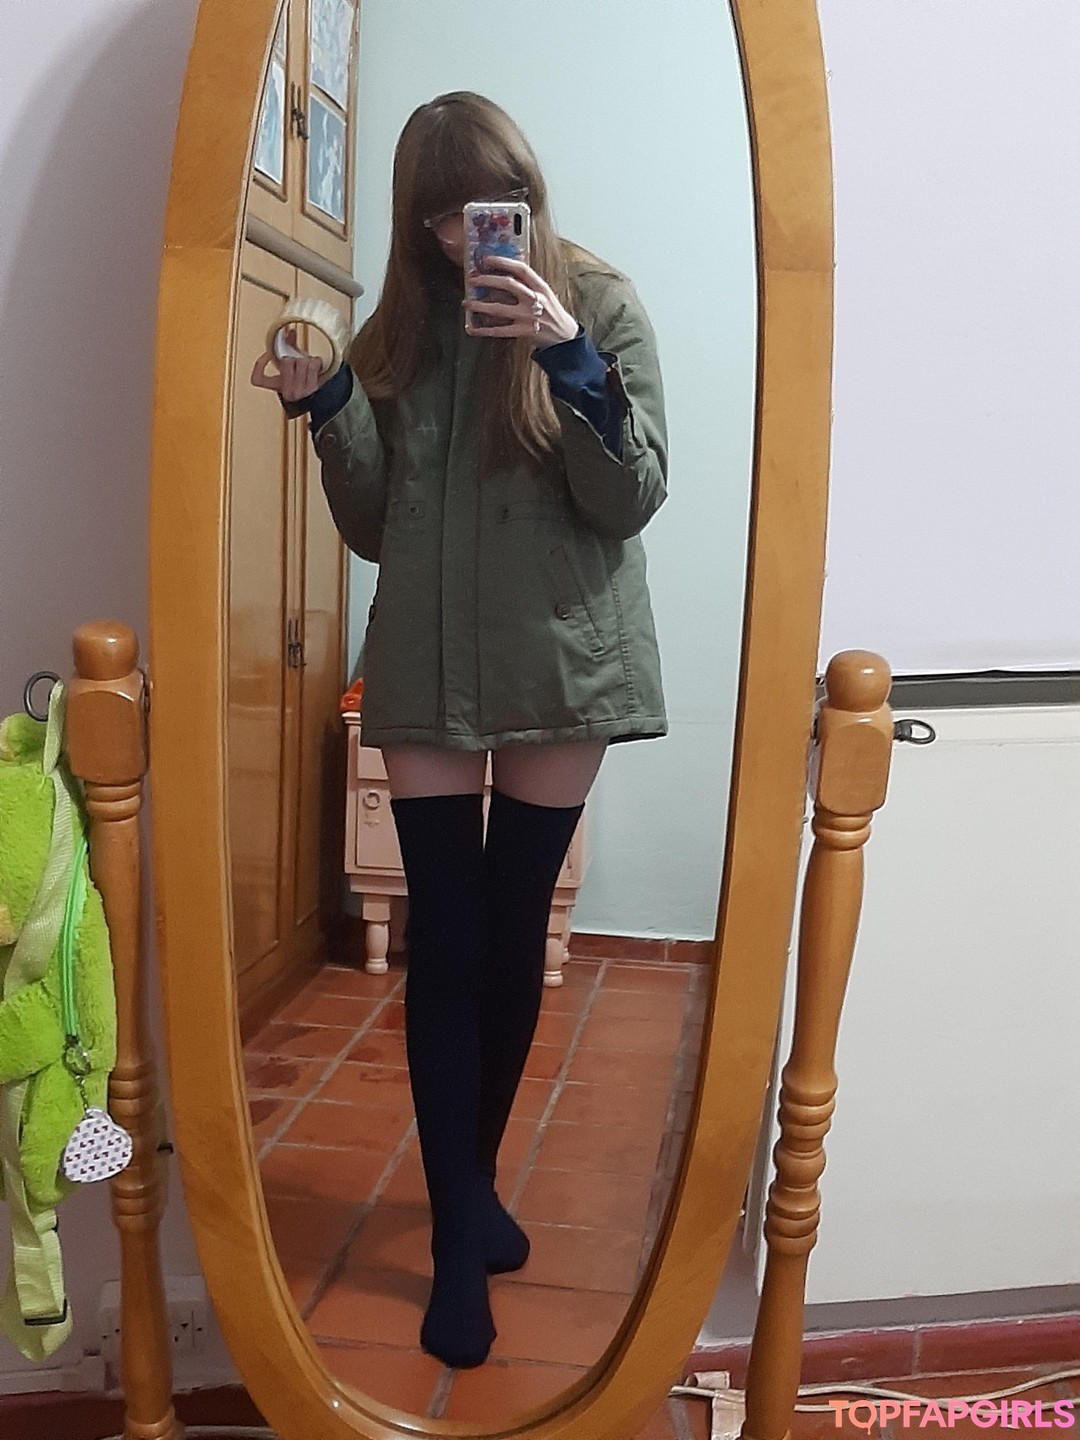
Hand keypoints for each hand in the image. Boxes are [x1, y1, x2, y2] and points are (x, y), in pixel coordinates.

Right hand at [250, 327, 325, 401]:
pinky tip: (316, 364)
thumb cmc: (308, 382)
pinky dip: (316, 361)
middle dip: (294, 357)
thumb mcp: (294, 368)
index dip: (260, 363)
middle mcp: (287, 393)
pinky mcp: (313, 389)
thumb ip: (289, 348)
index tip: (267, 354)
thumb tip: (290, 331)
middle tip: (299, 360)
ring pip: (300, 361)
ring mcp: (300, 392)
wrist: (324, 396)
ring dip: (307, 359)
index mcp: (278, 387)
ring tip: (309, 364)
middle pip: (286, 361)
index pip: (257, 379)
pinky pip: (313, 364)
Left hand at [463, 255, 578, 347]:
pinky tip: (472, 328)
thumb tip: (504, 274)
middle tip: (472, 279)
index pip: (521, 269)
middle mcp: (535, 299)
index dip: (503, 262)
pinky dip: (484, 330)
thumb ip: (528, 285)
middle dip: (487, 280)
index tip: (487, 259)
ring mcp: (529, 316)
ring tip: (467, 303)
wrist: (565, 337)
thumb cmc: (551, 313)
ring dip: (480, 305)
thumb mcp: (545, 294)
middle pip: (508, 285)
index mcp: (540, 287)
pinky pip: (499, 331)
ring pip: (499, 309)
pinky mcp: (524, 332)